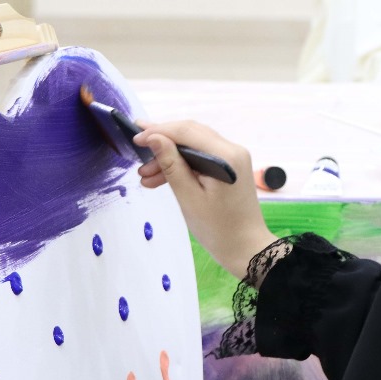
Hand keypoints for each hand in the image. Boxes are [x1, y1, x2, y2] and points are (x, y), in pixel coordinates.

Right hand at [133, 120, 277, 280]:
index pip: (186, 131)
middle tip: (136, 150)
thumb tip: (153, 137)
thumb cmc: (218, 228)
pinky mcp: (228, 167)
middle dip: (162, 142)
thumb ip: (171, 164)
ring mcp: (232, 158)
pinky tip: (158, 179)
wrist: (245, 248)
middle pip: (190, 134)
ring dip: (168, 157)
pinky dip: (181, 166)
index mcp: (225, 156)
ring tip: (144, 175)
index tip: (135, 137)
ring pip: (192, 147)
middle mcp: (232, 150)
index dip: (158, 131)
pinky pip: (200, 158)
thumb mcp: (189, 197)